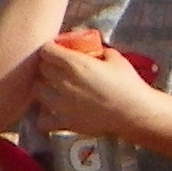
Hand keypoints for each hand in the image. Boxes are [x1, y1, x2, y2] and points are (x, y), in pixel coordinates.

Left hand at [30, 31, 156, 134]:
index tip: (56, 50)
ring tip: (53, 88)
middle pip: (40, 69)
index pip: (46, 50)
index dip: (50, 48)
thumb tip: (91, 50)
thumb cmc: (128, 83)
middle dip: (46, 66)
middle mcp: (63, 82)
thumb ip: (98, 51)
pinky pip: (42, 119)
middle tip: (56, 67)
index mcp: (74, 64)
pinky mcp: (65, 122)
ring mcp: (61, 104)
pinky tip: (53, 111)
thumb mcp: (115, 58)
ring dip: (43, 87)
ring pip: (37, 91)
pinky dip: (44, 114)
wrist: (134, 113)